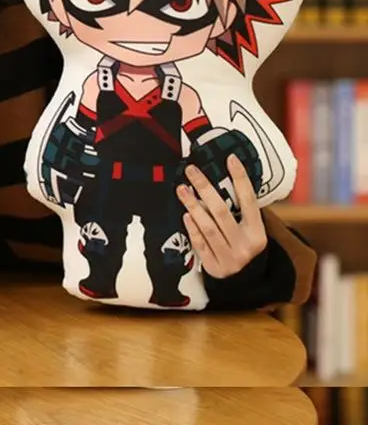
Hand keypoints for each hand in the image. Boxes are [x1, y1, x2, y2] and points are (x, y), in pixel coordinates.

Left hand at [177, 155, 267, 278]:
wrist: (244, 280)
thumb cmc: (242, 244)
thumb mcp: (249, 228)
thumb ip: (240, 209)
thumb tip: (223, 174)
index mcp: (258, 233)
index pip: (249, 201)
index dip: (240, 179)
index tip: (230, 158)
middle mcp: (246, 246)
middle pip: (222, 212)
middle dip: (205, 189)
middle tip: (191, 170)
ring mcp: (230, 258)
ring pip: (208, 228)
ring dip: (193, 206)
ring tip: (182, 189)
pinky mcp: (214, 268)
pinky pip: (200, 244)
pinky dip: (192, 229)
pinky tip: (186, 215)